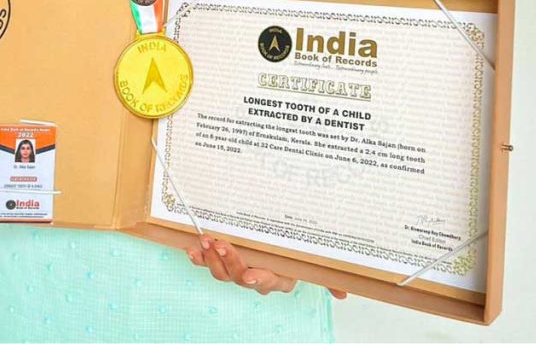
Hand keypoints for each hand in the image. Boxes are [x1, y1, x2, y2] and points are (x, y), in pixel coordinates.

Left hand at [185, 234, 347, 298]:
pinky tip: (191, 250)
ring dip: (212, 258)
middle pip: (239, 276)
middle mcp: (255, 278)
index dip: (258, 279)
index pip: (268, 281)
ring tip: (207, 240)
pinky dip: (198, 258)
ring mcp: (235, 271)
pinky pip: (207, 264)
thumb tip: (344, 294)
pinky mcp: (220, 262)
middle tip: (222, 244)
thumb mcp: (310, 263)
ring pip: (221, 273)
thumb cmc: (290, 255)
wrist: (272, 247)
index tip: (250, 275)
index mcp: (276, 279)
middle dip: (230, 261)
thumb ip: (326, 277)